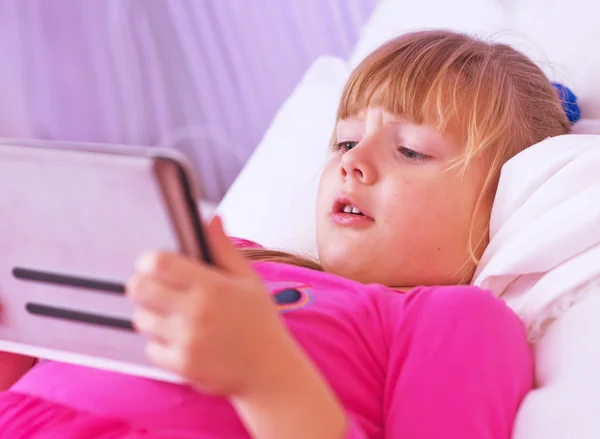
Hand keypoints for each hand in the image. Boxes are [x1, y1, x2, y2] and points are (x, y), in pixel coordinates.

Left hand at [127, 216, 292, 396]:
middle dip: (142, 285)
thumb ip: (224, 249)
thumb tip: (212, 218)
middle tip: (155, 290)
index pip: (159, 263)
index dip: (149, 261)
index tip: (153, 264)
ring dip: (151, 316)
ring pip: (141, 319)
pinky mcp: (182, 366)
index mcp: (213, 286)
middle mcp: (198, 312)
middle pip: (140, 288)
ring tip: (172, 318)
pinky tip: (181, 342)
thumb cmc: (260, 322)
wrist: (270, 372)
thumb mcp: (249, 281)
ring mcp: (188, 341)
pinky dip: (160, 345)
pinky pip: (151, 349)